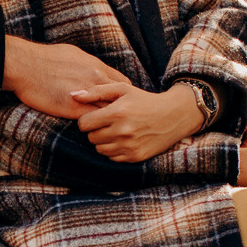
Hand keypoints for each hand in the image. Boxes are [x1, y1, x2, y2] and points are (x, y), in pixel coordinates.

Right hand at [2, 36, 127, 118]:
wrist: (26, 65)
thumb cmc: (45, 57)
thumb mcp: (74, 54)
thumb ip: (88, 64)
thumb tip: (93, 68)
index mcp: (97, 67)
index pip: (123, 84)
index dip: (125, 96)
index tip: (122, 104)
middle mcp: (96, 80)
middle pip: (122, 100)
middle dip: (123, 110)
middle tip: (122, 120)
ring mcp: (87, 96)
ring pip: (110, 113)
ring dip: (111, 121)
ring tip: (112, 129)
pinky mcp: (73, 109)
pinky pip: (93, 121)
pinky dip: (96, 127)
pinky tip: (95, 131)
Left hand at [71, 82, 204, 161]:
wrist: (173, 115)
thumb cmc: (144, 100)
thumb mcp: (122, 89)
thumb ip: (96, 91)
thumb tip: (73, 96)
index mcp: (117, 113)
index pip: (84, 124)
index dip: (87, 120)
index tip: (96, 116)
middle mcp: (122, 131)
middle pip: (91, 137)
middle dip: (95, 130)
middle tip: (107, 123)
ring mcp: (129, 146)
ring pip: (99, 149)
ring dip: (103, 141)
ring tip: (115, 131)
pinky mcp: (135, 157)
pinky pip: (112, 158)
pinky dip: (113, 150)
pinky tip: (123, 140)